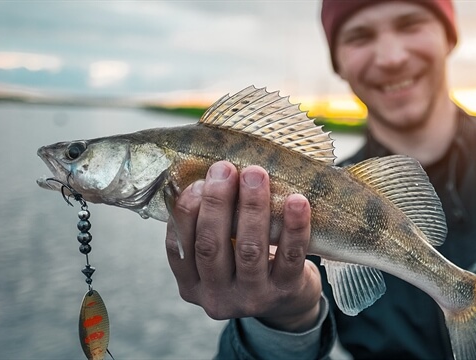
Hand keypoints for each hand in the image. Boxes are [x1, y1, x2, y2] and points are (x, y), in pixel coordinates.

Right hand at [165, 161, 321, 331]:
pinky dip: (294, 227)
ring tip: (256, 174)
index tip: (197, 182)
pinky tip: (296, 201)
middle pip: (210, 247)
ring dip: (252, 207)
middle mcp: (216, 296)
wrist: (287, 304)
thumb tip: (208, 174)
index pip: (178, 248)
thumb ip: (208, 226)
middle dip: (216, 202)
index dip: (185, 212)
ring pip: (249, 250)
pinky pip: (290, 257)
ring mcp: (252, 298)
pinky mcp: (286, 292)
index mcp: (191, 285)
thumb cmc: (244, 265)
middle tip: (224, 168)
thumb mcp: (219, 256)